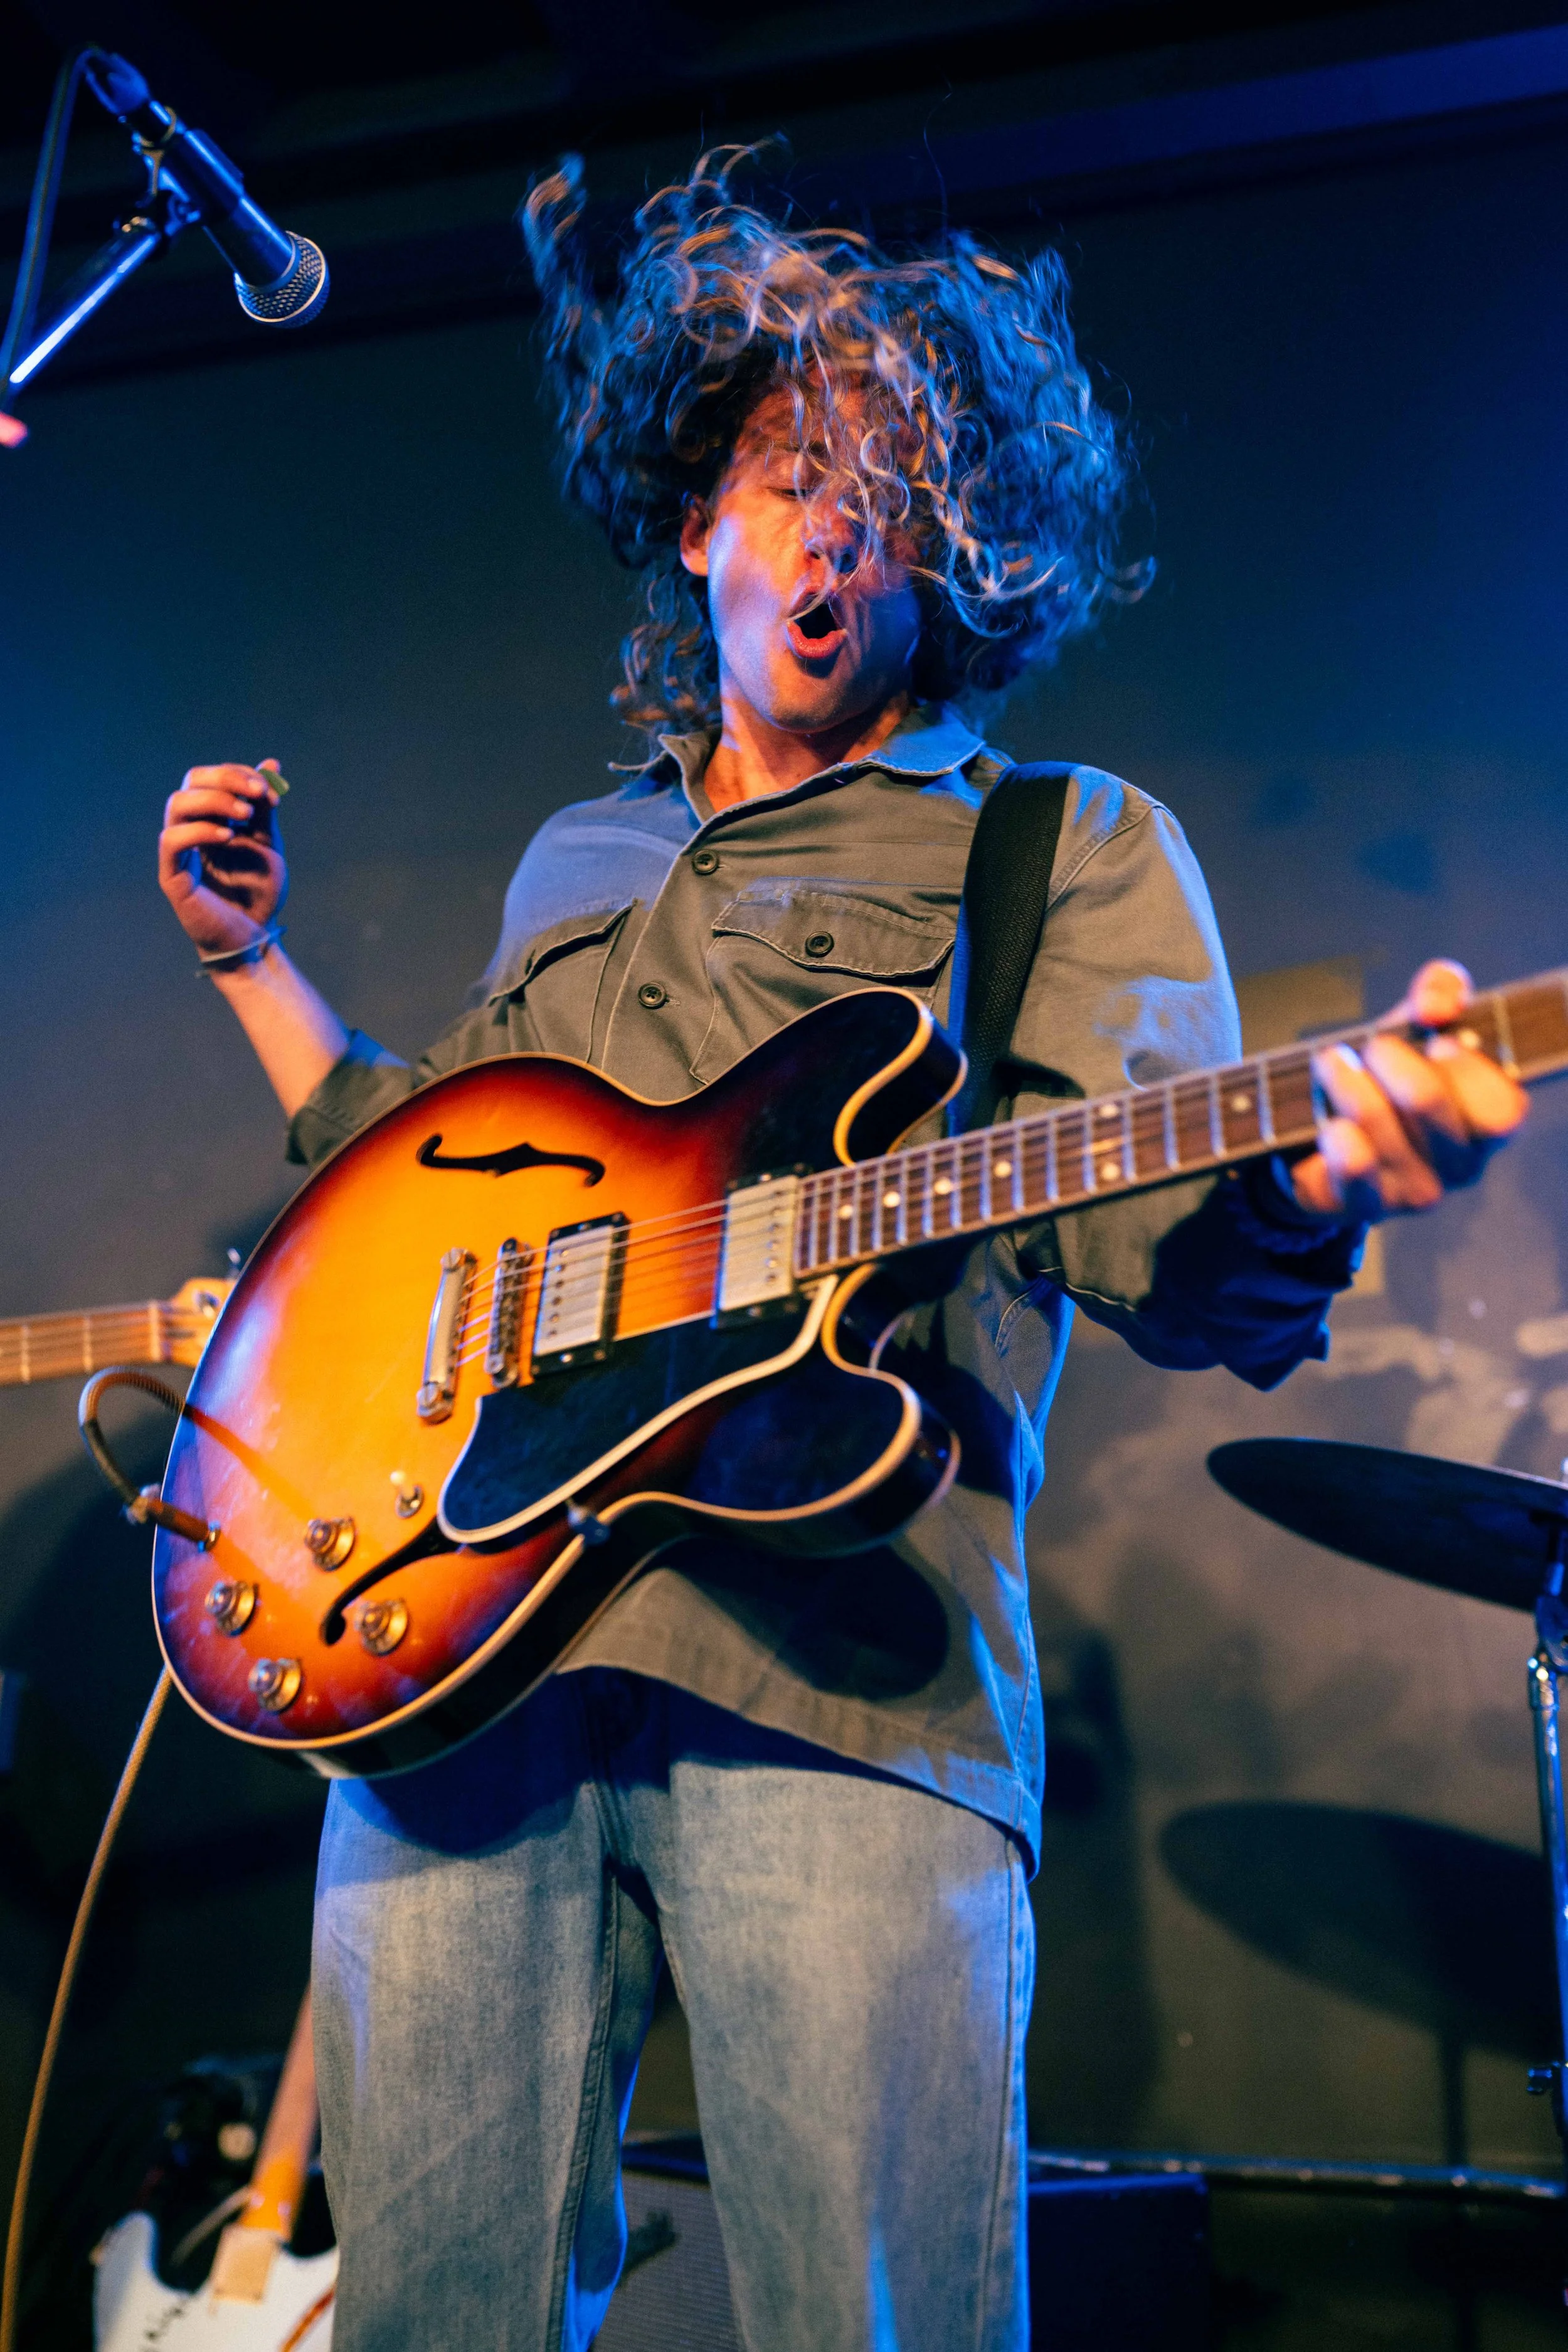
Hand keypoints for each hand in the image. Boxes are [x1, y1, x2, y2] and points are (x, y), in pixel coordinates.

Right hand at [159, 760, 288, 959]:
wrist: (254, 936)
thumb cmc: (258, 893)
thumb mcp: (268, 844)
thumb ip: (265, 808)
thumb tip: (272, 764)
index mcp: (210, 818)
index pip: (211, 777)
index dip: (238, 773)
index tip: (269, 788)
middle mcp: (190, 829)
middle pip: (190, 782)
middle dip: (226, 778)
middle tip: (257, 793)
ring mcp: (178, 851)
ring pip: (177, 804)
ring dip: (214, 801)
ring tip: (244, 814)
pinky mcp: (172, 875)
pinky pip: (171, 841)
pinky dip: (199, 831)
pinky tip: (228, 837)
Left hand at [1290, 959, 1527, 1220]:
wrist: (1321, 1131)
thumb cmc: (1385, 1075)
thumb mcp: (1415, 1024)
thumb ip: (1439, 992)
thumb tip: (1438, 1004)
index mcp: (1486, 1121)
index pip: (1502, 1109)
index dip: (1469, 1070)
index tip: (1436, 1041)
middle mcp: (1461, 1163)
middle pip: (1429, 1104)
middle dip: (1389, 1060)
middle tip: (1371, 1047)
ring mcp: (1416, 1190)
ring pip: (1382, 1130)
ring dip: (1348, 1085)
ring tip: (1330, 1063)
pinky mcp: (1366, 1208)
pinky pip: (1357, 1176)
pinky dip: (1341, 1143)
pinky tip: (1331, 1127)